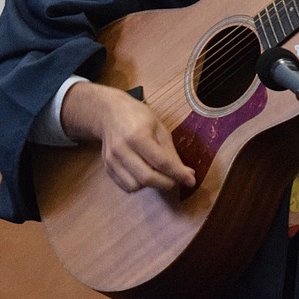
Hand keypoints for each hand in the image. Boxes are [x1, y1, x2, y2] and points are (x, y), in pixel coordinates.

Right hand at [60, 81, 196, 193]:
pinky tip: (146, 175)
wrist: (109, 113)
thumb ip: (171, 153)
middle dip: (166, 184)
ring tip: (160, 175)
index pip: (161, 162)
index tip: (191, 181)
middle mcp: (122, 150)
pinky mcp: (107, 167)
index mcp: (138, 136)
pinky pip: (125, 186)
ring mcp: (112, 160)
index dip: (178, 174)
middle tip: (177, 182)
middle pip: (147, 178)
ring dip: (152, 185)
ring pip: (135, 186)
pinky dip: (139, 185)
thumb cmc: (138, 117)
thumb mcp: (159, 128)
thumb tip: (187, 174)